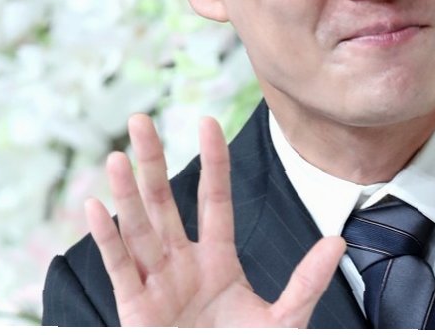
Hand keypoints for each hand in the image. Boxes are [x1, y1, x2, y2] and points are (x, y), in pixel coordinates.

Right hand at [85, 114, 345, 325]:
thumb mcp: (283, 319)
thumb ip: (306, 281)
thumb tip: (337, 243)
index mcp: (218, 262)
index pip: (214, 200)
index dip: (212, 162)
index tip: (206, 122)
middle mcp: (182, 265)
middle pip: (165, 202)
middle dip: (152, 162)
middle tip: (140, 120)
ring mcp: (156, 284)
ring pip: (138, 228)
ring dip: (127, 193)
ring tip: (117, 156)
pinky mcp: (135, 308)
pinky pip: (119, 267)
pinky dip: (107, 238)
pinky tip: (96, 207)